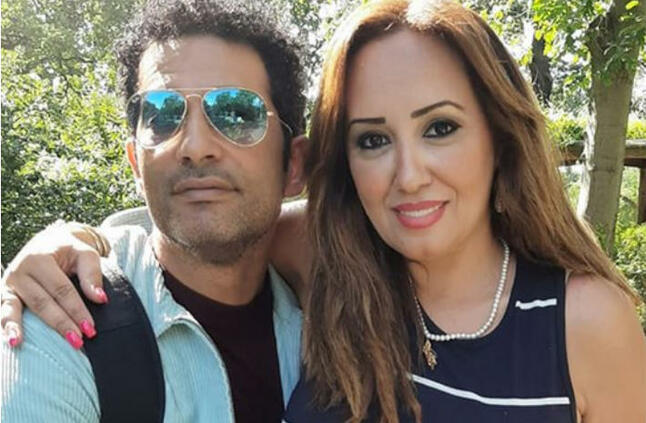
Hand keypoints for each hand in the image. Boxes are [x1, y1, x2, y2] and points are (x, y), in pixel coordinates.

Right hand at [1, 223, 109, 348]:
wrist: (49, 241)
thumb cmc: (70, 250)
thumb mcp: (85, 254)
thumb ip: (92, 274)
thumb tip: (100, 299)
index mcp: (40, 258)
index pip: (61, 290)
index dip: (76, 310)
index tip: (91, 329)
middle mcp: (20, 270)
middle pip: (41, 302)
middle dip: (60, 323)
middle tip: (77, 342)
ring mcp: (8, 282)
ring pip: (16, 308)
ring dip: (22, 328)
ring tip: (19, 344)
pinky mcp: (3, 292)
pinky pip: (3, 310)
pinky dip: (5, 325)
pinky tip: (11, 341)